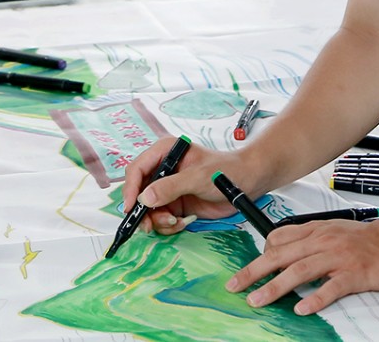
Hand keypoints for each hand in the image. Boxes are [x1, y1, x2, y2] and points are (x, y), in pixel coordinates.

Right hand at [120, 136, 246, 234]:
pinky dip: (169, 225)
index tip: (132, 207)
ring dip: (158, 220)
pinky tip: (184, 222)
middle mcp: (163, 170)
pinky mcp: (176, 204)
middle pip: (139, 193)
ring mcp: (168, 189)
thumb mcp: (197, 178)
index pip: (137, 170)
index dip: (130, 189)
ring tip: (175, 222)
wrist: (247, 183)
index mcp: (164, 153)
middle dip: (144, 211)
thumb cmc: (225, 170)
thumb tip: (144, 198)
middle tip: (150, 226)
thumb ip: (170, 187)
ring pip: (149, 210)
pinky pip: (162, 219)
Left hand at [226, 216, 378, 315]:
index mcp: (316, 230)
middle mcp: (323, 241)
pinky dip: (315, 298)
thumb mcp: (334, 229)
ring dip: (276, 286)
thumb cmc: (368, 239)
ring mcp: (339, 257)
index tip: (250, 271)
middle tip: (236, 285)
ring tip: (258, 300)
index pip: (279, 238)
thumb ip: (310, 237)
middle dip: (255, 270)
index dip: (262, 255)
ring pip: (300, 270)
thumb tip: (283, 248)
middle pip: (281, 254)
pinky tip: (302, 308)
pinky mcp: (355, 273)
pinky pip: (332, 287)